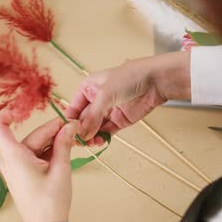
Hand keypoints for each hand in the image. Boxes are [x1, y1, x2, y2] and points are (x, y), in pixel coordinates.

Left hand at [0, 111, 77, 221]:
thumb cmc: (50, 202)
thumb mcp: (61, 169)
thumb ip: (64, 144)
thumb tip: (69, 125)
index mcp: (14, 156)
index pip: (0, 126)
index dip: (10, 113)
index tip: (27, 108)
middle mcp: (11, 160)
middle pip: (32, 136)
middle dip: (54, 130)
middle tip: (76, 127)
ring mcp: (17, 168)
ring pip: (36, 146)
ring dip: (55, 142)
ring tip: (76, 140)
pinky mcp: (24, 175)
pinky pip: (36, 156)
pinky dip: (51, 152)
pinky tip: (67, 151)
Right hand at [66, 51, 191, 141]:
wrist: (155, 81)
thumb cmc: (129, 77)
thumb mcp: (105, 94)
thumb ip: (92, 116)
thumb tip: (82, 133)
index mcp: (87, 89)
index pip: (73, 108)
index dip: (69, 122)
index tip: (67, 134)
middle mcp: (95, 101)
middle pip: (82, 121)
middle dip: (80, 132)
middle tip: (79, 142)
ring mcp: (107, 111)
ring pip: (93, 128)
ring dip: (90, 137)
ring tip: (90, 143)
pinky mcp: (119, 121)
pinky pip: (106, 132)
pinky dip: (102, 138)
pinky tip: (99, 142)